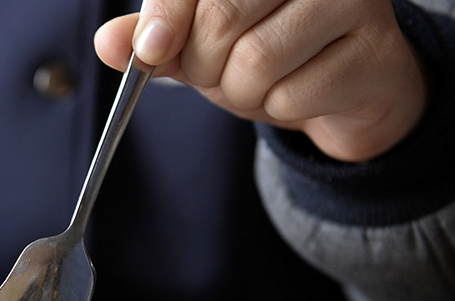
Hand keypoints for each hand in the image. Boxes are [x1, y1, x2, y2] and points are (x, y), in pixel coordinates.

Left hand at [95, 0, 426, 161]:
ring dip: (242, 92)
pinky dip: (279, 109)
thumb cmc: (270, 50)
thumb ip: (156, 39)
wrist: (345, 88)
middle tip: (220, 71)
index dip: (167, 16)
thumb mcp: (202, 43)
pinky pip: (292, 96)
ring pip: (256, 62)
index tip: (152, 51)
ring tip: (262, 83)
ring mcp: (355, 1)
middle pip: (222, 18)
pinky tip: (300, 92)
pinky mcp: (373, 51)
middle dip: (205, 63)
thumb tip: (107, 44)